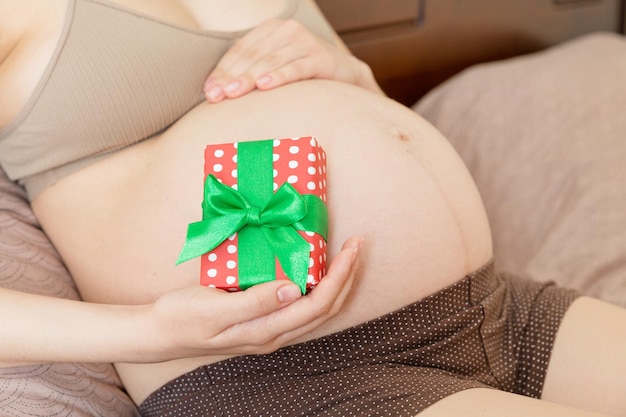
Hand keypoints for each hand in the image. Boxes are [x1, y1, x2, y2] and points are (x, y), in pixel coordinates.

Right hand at [148, 236, 361, 360]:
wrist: (160, 333)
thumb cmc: (183, 317)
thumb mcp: (215, 308)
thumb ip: (254, 302)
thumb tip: (294, 289)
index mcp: (266, 332)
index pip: (317, 305)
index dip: (339, 277)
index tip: (350, 249)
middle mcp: (275, 335)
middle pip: (325, 309)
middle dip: (347, 277)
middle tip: (357, 245)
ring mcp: (270, 331)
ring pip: (317, 310)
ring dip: (336, 283)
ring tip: (346, 256)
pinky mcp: (263, 322)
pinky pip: (301, 307)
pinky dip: (317, 287)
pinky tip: (316, 270)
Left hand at [203, 18, 381, 101]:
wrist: (345, 76)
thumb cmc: (303, 75)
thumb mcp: (275, 67)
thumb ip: (252, 71)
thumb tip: (217, 91)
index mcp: (270, 29)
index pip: (241, 50)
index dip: (223, 71)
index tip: (210, 92)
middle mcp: (286, 30)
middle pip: (253, 56)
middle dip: (232, 77)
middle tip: (218, 96)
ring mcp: (305, 42)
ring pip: (271, 61)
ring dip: (250, 78)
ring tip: (234, 93)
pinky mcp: (320, 57)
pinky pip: (296, 68)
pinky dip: (279, 77)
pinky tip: (265, 86)